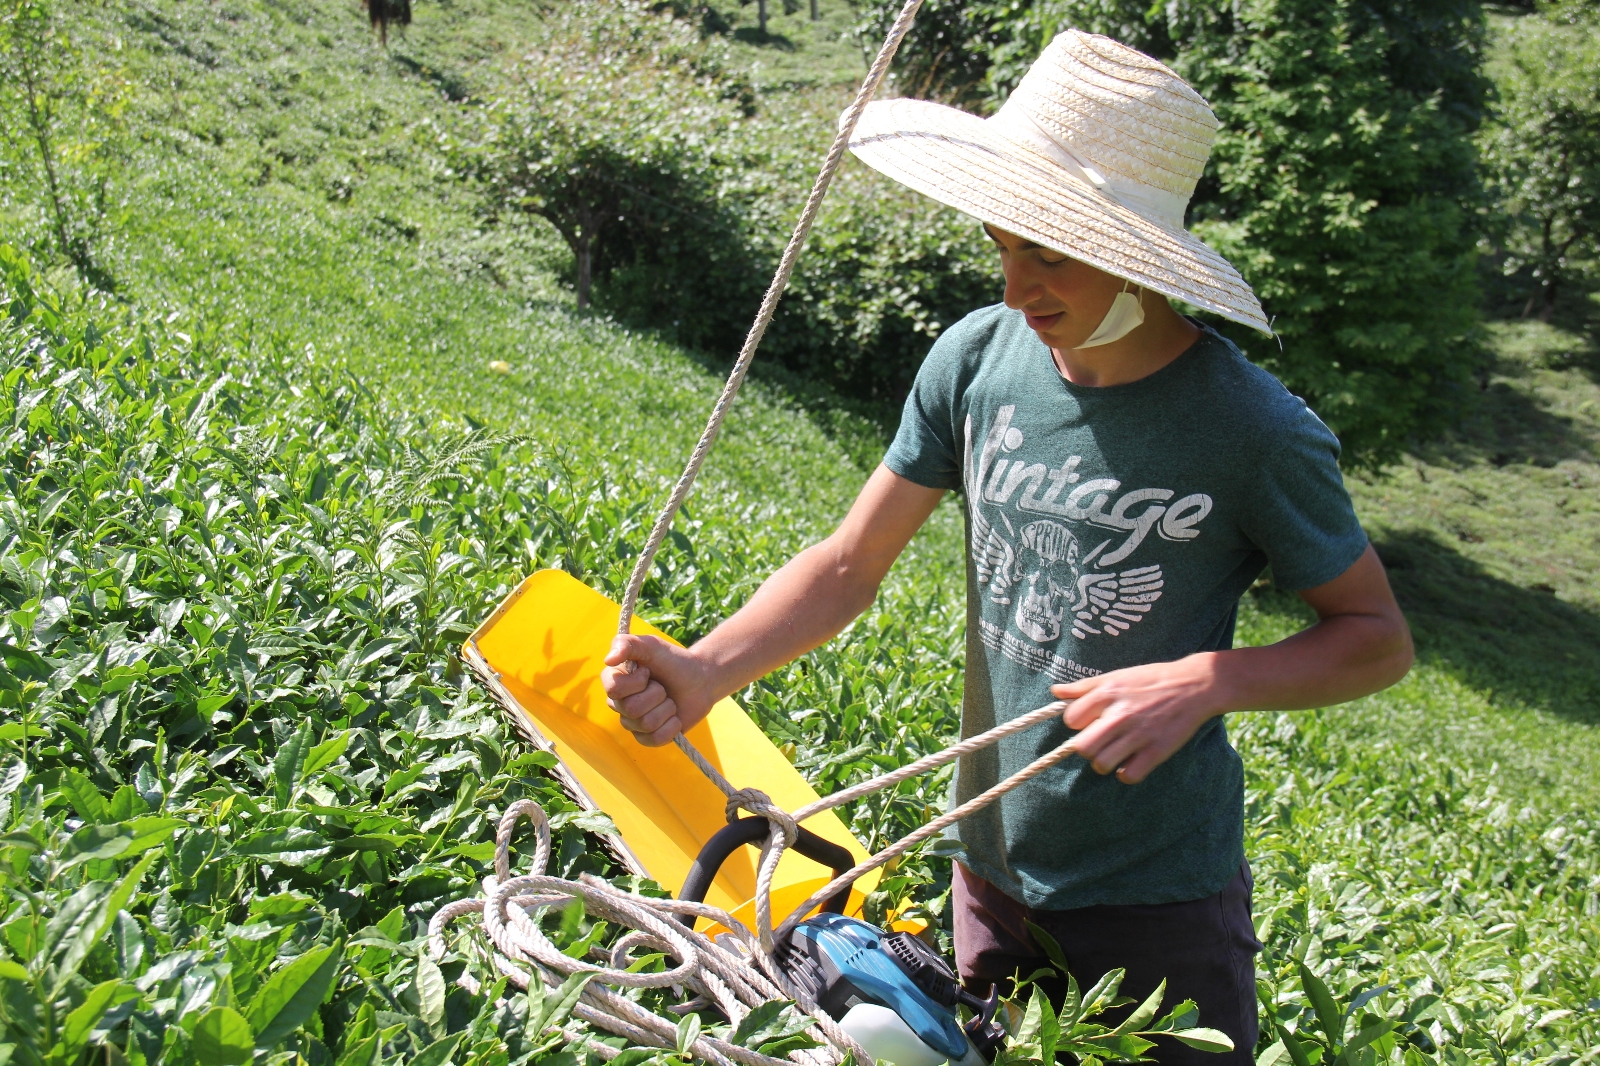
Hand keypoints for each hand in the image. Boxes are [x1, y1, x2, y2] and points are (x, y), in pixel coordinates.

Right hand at [601, 635, 716, 745]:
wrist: (700, 680)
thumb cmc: (672, 660)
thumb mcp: (651, 645)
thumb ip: (627, 644)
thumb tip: (608, 659)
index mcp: (614, 680)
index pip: (614, 689)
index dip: (637, 681)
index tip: (648, 671)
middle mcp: (619, 703)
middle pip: (631, 709)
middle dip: (657, 694)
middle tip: (663, 687)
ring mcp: (632, 723)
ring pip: (646, 724)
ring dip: (666, 708)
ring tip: (670, 700)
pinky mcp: (647, 737)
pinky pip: (655, 740)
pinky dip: (672, 726)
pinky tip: (674, 716)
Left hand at [1050, 653, 1228, 783]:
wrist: (1194, 684)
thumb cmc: (1151, 679)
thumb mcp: (1116, 676)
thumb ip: (1084, 687)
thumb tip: (1055, 692)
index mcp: (1107, 694)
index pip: (1071, 720)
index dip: (1078, 723)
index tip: (1090, 722)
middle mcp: (1119, 715)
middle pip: (1082, 747)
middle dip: (1087, 747)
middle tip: (1100, 742)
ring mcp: (1138, 735)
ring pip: (1101, 764)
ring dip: (1105, 763)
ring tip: (1115, 754)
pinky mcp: (1157, 751)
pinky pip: (1128, 776)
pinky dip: (1126, 773)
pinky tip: (1131, 762)